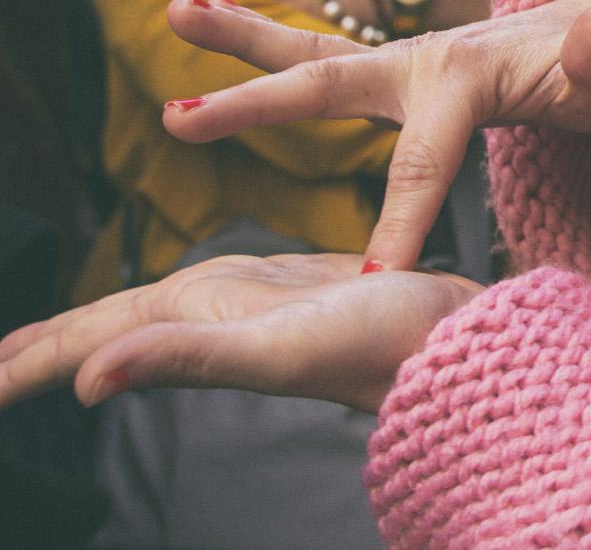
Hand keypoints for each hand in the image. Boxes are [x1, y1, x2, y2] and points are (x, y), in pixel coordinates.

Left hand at [0, 253, 479, 413]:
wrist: (462, 336)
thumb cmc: (387, 344)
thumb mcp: (280, 351)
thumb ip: (185, 359)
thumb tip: (81, 382)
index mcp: (188, 326)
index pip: (71, 348)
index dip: (10, 368)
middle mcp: (202, 320)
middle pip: (88, 335)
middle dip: (21, 356)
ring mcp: (236, 307)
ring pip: (128, 319)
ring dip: (69, 333)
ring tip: (20, 351)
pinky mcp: (273, 290)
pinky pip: (183, 299)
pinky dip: (143, 308)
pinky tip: (139, 317)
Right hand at [158, 0, 590, 271]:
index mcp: (465, 81)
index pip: (423, 163)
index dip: (401, 223)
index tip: (371, 285)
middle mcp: (421, 62)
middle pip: (330, 80)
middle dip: (257, 105)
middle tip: (179, 121)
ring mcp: (401, 63)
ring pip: (311, 49)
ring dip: (241, 35)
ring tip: (172, 9)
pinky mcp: (390, 73)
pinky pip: (318, 58)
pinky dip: (261, 45)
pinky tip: (199, 18)